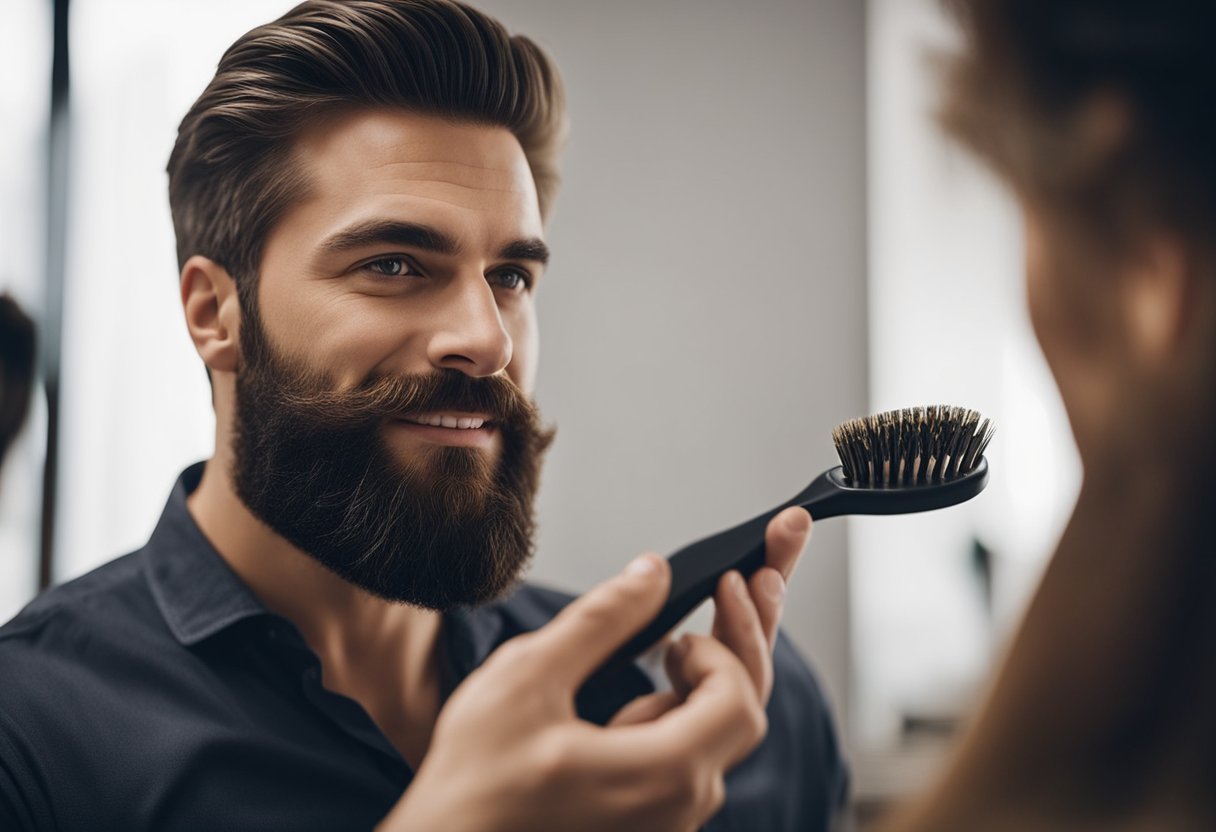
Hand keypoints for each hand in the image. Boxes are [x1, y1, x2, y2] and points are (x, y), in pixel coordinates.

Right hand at [379, 507, 812, 831]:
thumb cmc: (473, 783)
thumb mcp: (528, 676)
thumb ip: (601, 619)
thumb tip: (653, 572)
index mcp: (662, 774)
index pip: (740, 701)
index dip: (722, 648)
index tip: (679, 629)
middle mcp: (676, 814)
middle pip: (734, 725)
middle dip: (717, 665)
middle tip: (683, 631)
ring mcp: (660, 830)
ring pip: (702, 750)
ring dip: (682, 701)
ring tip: (640, 673)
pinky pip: (673, 776)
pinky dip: (662, 732)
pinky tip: (614, 720)